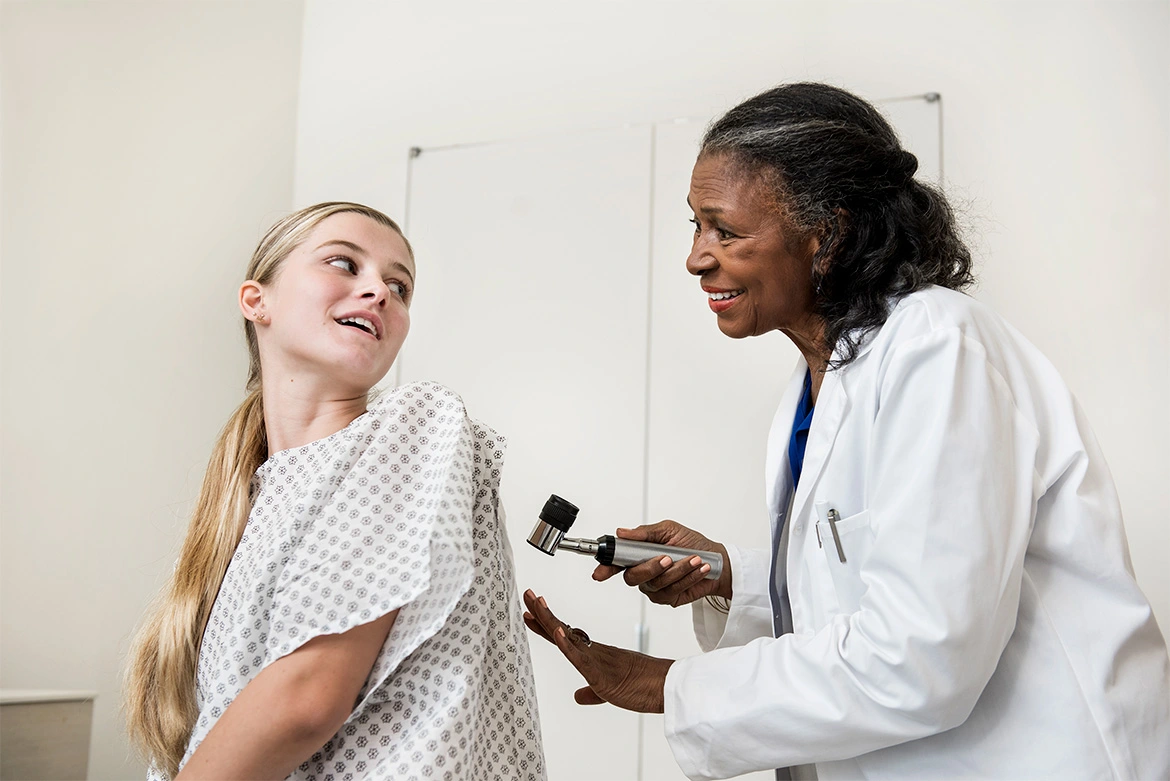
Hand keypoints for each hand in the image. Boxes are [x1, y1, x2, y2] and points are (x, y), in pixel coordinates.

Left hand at [522, 590, 672, 712]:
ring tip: (535, 603)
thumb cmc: (642, 687)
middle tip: (528, 595)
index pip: (565, 635)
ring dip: (549, 621)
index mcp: (593, 654)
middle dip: (542, 613)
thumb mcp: (609, 692)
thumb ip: (592, 694)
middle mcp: (592, 652)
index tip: (533, 611)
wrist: (665, 687)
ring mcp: (595, 659)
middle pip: (561, 630)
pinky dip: (566, 644)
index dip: (547, 624)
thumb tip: (578, 696)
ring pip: (567, 637)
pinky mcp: (599, 673)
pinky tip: (556, 632)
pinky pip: (580, 657)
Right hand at [592, 521, 731, 606]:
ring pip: (657, 583)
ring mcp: (654, 587)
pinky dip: (688, 578)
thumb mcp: (669, 530)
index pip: (615, 562)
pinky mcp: (668, 598)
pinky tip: (698, 569)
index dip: (605, 568)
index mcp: (638, 555)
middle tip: (668, 558)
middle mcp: (643, 572)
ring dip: (678, 570)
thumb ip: (645, 533)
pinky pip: (672, 591)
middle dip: (651, 567)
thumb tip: (623, 532)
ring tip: (694, 559)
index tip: (600, 573)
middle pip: (633, 577)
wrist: (715, 561)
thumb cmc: (692, 543)